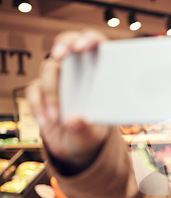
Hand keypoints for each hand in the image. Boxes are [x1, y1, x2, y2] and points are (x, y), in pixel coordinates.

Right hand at [26, 30, 111, 172]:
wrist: (75, 149)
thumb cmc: (91, 136)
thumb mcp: (93, 136)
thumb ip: (85, 128)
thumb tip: (75, 120)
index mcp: (99, 76)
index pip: (97, 47)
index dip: (90, 39)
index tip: (83, 46)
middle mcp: (79, 73)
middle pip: (68, 44)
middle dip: (64, 45)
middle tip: (60, 55)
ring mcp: (59, 80)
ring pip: (49, 69)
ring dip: (51, 93)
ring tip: (57, 119)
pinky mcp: (42, 91)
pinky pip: (34, 89)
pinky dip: (38, 105)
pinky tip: (47, 121)